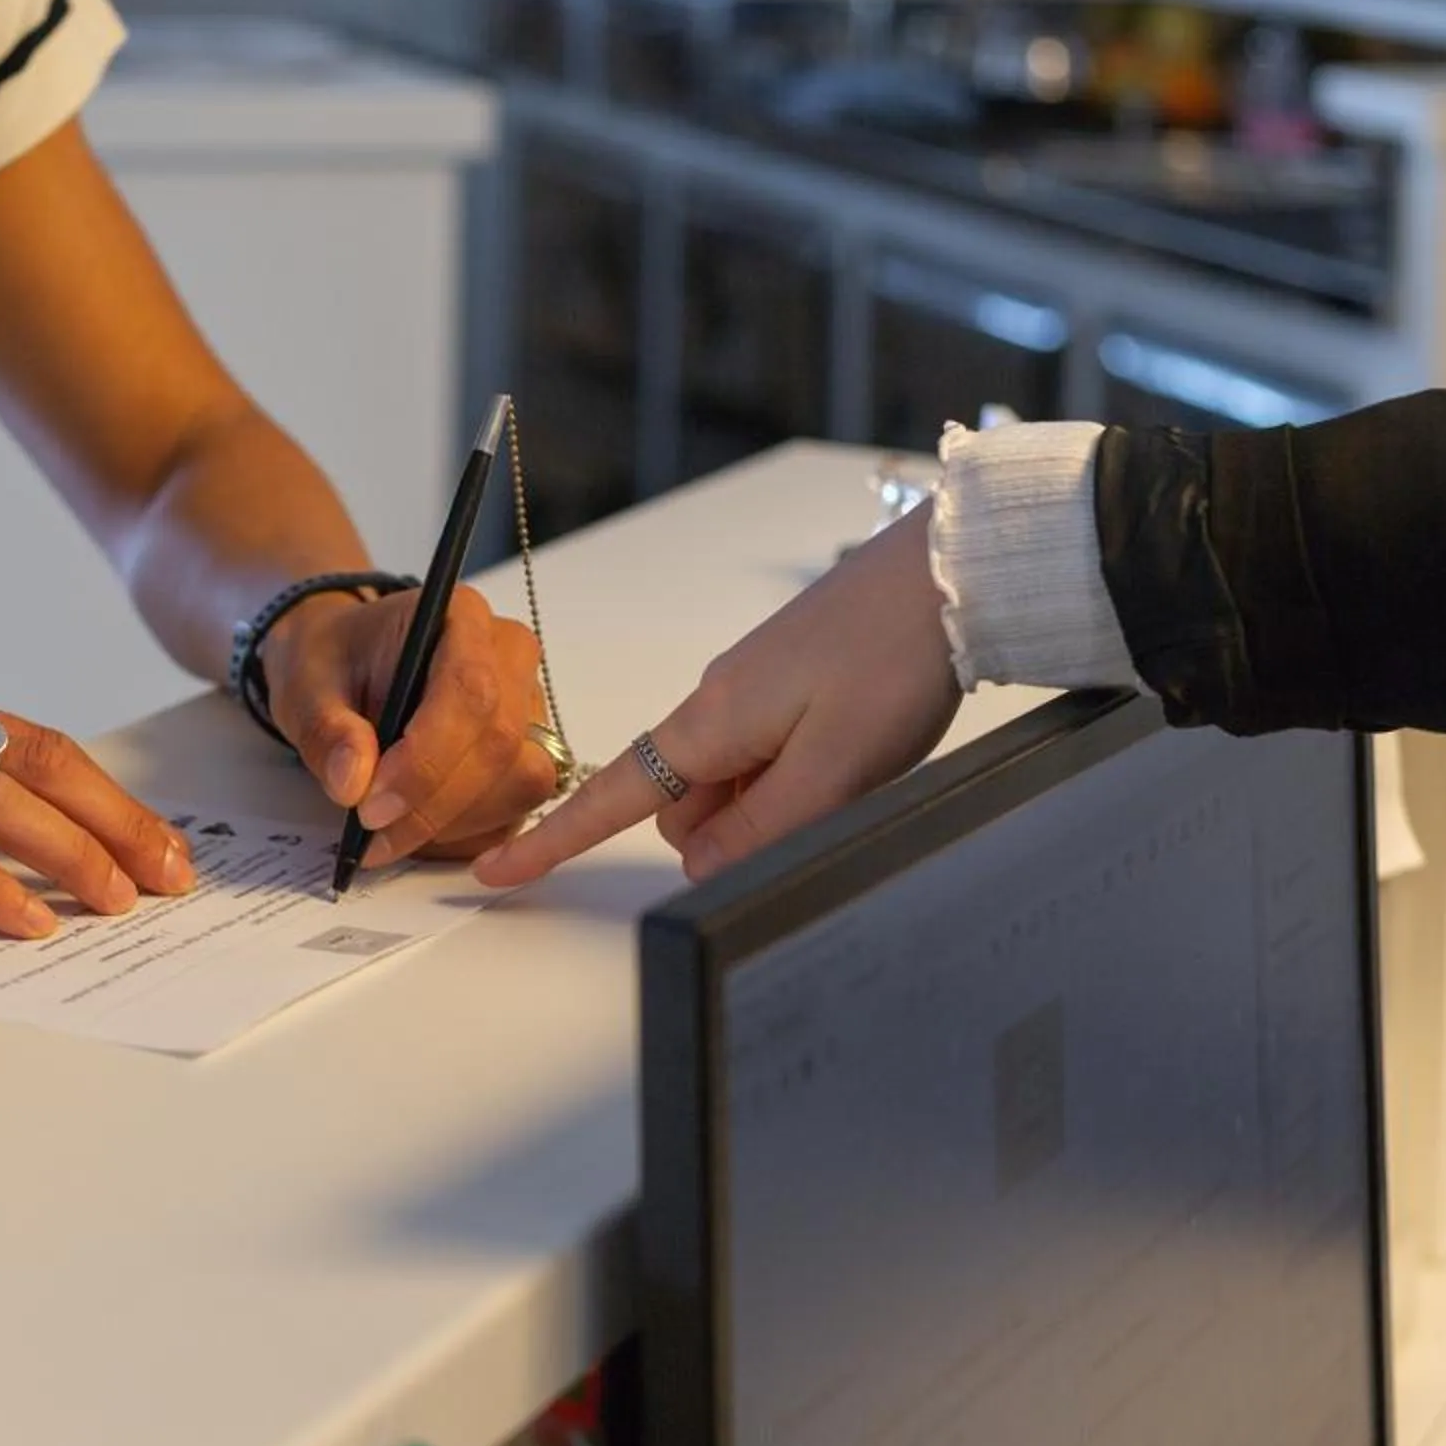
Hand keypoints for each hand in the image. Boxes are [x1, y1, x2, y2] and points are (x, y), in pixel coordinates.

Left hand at [260, 585, 558, 867]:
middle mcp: (509, 656)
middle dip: (433, 803)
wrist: (348, 663)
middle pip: (499, 742)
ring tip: (388, 833)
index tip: (372, 806)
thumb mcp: (306, 686)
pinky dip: (467, 834)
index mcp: (461, 616)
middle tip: (371, 834)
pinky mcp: (529, 753)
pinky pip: (518, 808)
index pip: (469, 690)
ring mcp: (528, 707)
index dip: (426, 759)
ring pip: (519, 781)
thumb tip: (352, 783)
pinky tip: (417, 833)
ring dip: (452, 824)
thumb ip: (328, 730)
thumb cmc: (335, 663)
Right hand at [475, 504, 957, 887]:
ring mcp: (754, 690)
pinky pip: (768, 753)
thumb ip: (759, 831)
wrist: (949, 572)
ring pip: (732, 783)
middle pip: (683, 804)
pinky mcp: (790, 682)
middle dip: (727, 834)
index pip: (609, 798)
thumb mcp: (832, 770)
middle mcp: (717, 703)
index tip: (496, 873)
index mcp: (710, 723)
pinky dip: (797, 773)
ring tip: (855, 771)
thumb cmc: (892, 660)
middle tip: (819, 811)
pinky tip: (857, 749)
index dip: (552, 842)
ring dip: (774, 803)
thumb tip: (697, 867)